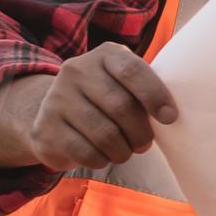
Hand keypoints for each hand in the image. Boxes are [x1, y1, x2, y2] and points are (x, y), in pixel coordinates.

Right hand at [0, 45, 177, 172]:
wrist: (55, 113)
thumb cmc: (109, 98)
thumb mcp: (127, 84)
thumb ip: (146, 90)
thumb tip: (171, 115)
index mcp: (105, 55)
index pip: (133, 71)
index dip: (155, 95)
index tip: (170, 117)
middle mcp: (76, 70)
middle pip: (121, 107)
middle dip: (141, 133)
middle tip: (145, 144)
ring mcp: (56, 98)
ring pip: (105, 134)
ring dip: (123, 151)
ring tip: (125, 151)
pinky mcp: (45, 128)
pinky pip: (85, 152)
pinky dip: (101, 160)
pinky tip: (102, 155)